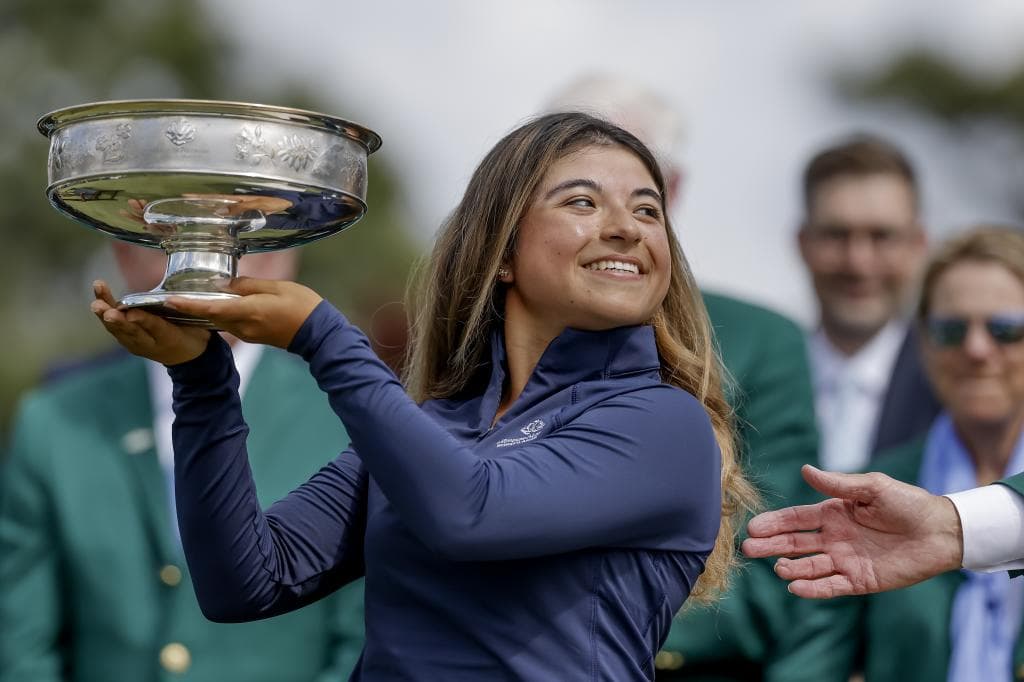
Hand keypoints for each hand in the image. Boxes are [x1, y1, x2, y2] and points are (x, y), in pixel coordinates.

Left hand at [91, 280, 209, 364]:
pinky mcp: (126, 341)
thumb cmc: (191, 335)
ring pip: (119, 329)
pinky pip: (114, 328)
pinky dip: (104, 314)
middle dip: (119, 321)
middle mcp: (149, 344)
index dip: (143, 320)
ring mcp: (135, 344)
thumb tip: (179, 298)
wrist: (185, 358)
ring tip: (96, 303)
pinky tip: (97, 299)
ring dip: (105, 315)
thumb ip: (186, 314)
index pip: (156, 328)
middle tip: (107, 313)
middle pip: (132, 331)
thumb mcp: (196, 327)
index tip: (132, 313)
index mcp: (170, 339)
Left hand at [164, 277, 322, 348]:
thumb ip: (248, 285)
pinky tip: (219, 303)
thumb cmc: (303, 306)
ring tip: (192, 296)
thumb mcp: (277, 287)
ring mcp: (248, 334)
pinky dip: (221, 313)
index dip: (188, 304)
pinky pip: (231, 323)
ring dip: (206, 310)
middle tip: (173, 295)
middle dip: (192, 307)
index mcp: (249, 312)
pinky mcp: (253, 336)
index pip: (211, 308)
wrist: (319, 333)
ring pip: (220, 319)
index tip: (168, 300)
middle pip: (211, 315)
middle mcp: (244, 326)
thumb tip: (224, 284)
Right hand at [741, 464, 964, 597]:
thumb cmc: (908, 503)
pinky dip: (813, 588)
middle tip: (749, 549)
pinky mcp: (860, 580)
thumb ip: (838, 484)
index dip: (774, 522)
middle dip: (772, 546)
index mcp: (834, 513)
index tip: (753, 527)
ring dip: (791, 568)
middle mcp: (835, 538)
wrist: (942, 531)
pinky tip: (796, 587)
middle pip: (795, 544)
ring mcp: (846, 560)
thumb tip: (805, 470)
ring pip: (810, 566)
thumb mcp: (872, 487)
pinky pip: (831, 586)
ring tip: (778, 568)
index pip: (796, 519)